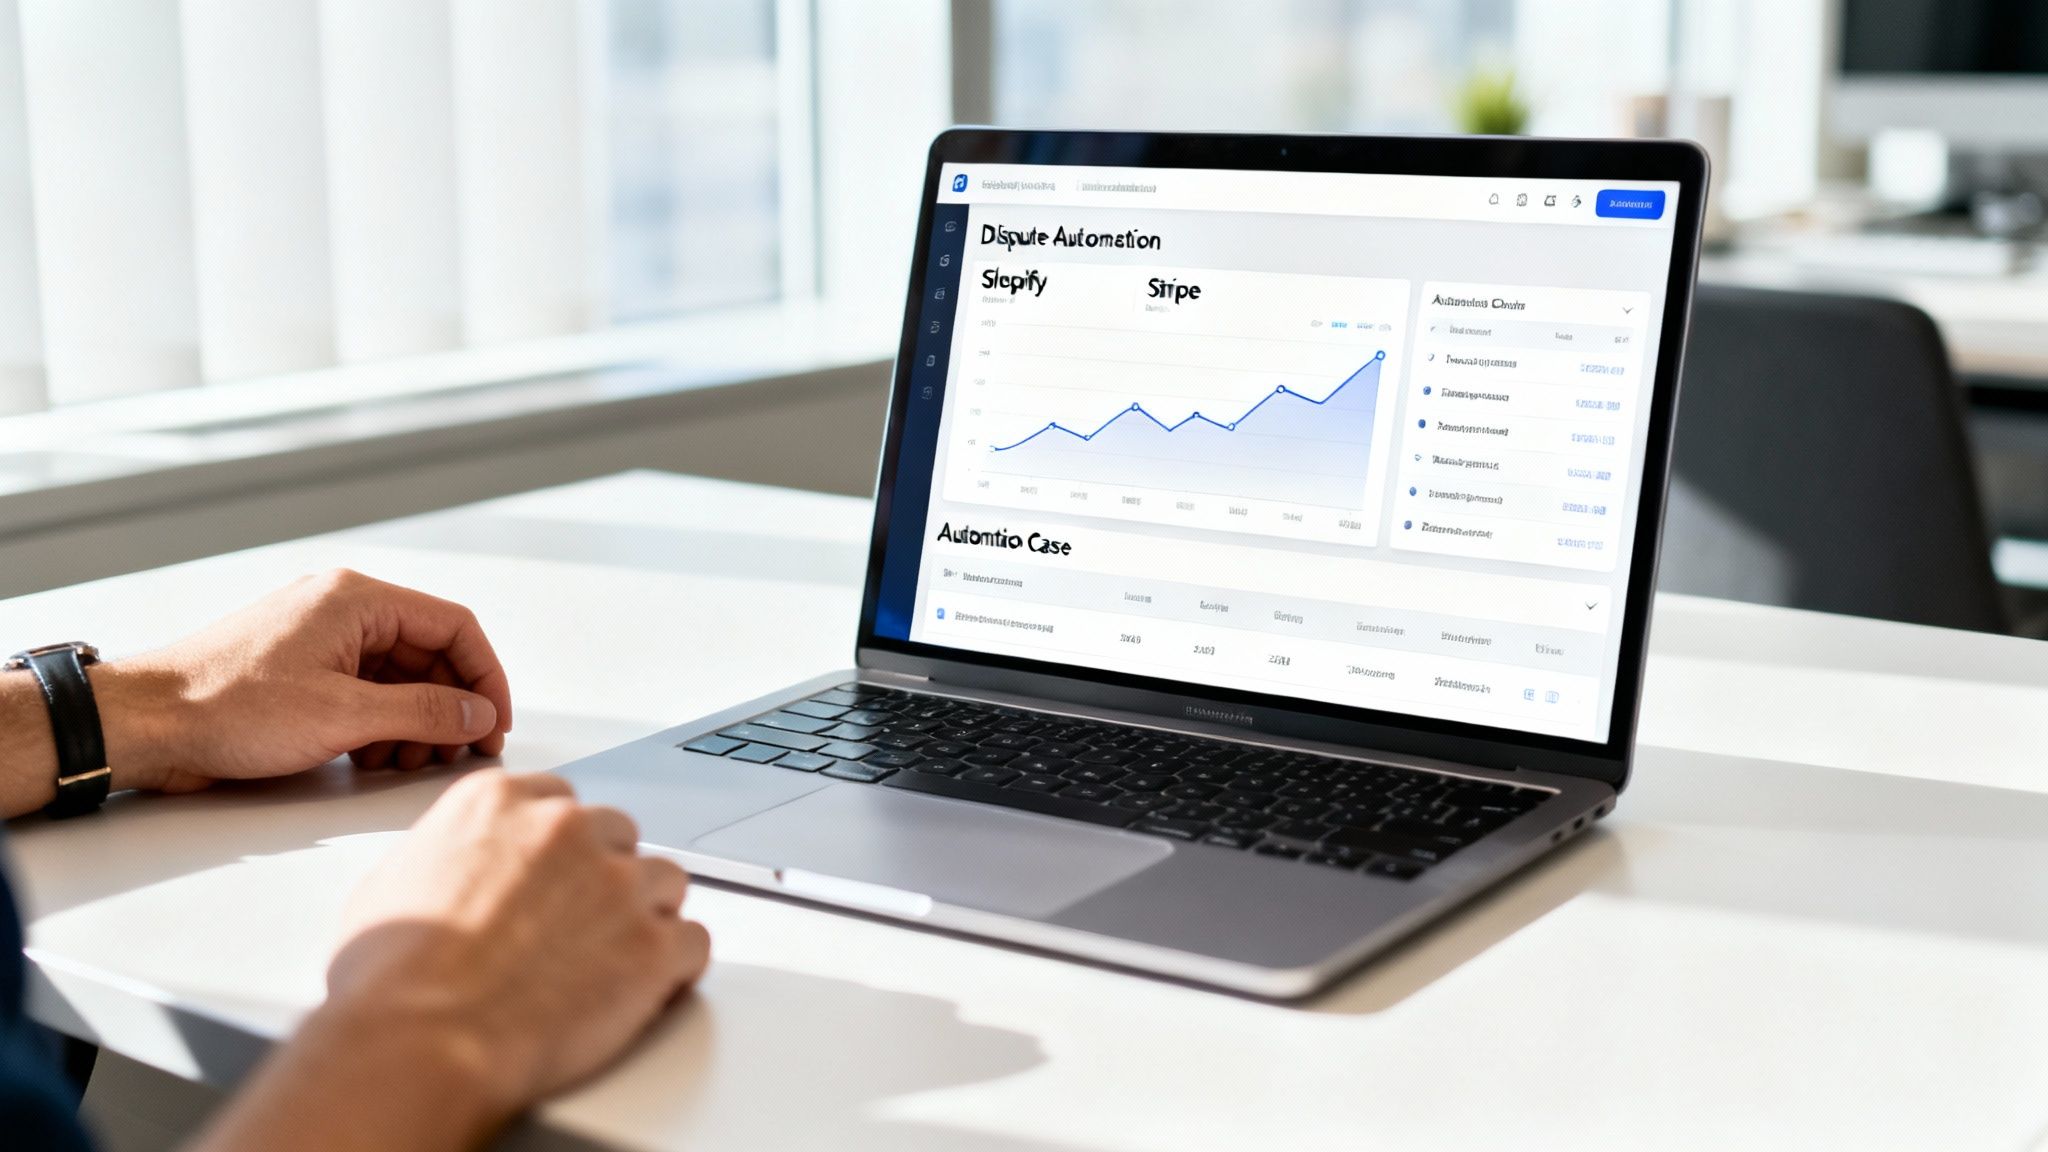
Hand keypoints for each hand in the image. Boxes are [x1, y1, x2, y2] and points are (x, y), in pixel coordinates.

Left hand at [96, 569, 512, 792]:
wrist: (146, 725)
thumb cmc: (227, 706)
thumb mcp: (342, 714)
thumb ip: (423, 711)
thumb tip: (479, 715)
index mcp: (357, 600)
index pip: (454, 627)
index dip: (486, 678)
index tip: (495, 725)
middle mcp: (344, 611)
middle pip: (430, 655)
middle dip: (449, 708)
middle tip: (457, 754)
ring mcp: (322, 642)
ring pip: (400, 679)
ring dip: (416, 724)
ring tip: (408, 763)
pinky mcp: (303, 674)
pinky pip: (367, 694)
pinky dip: (382, 728)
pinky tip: (372, 760)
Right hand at [329, 771, 709, 1128]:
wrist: (423, 1037)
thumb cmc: (392, 976)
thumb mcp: (390, 884)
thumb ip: (444, 857)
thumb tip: (452, 873)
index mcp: (500, 802)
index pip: (560, 802)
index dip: (562, 848)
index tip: (557, 876)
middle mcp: (566, 829)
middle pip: (617, 836)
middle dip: (603, 879)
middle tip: (578, 928)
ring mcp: (618, 883)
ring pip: (664, 881)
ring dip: (644, 916)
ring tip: (607, 963)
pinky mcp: (653, 944)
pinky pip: (693, 941)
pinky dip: (676, 967)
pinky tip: (646, 989)